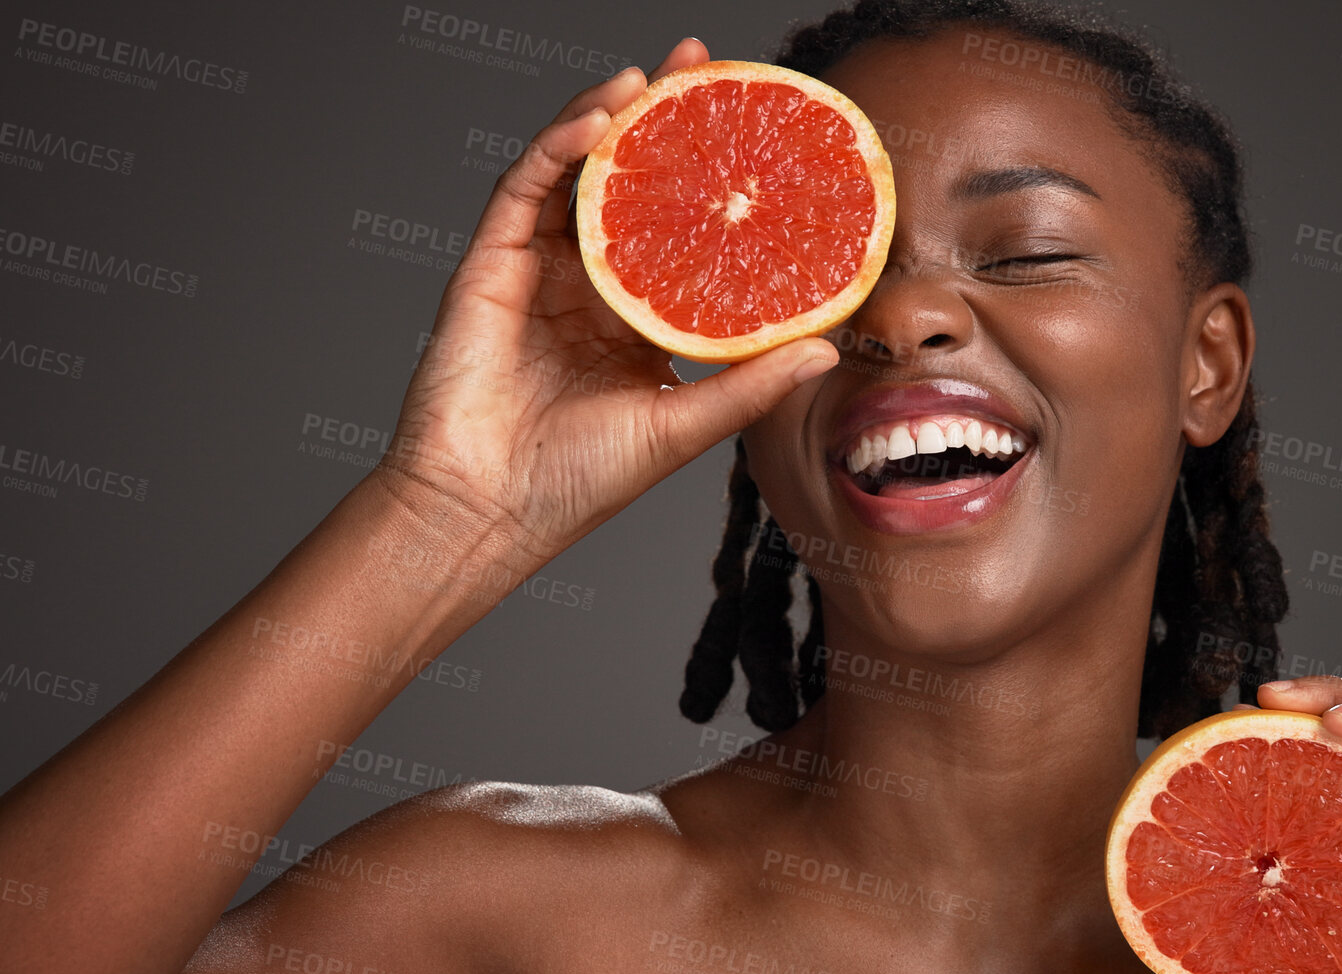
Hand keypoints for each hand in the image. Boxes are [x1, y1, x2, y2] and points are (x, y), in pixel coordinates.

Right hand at [378, 38, 837, 563]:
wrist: (488, 514)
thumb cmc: (574, 484)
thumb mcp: (683, 427)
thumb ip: (749, 383)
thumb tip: (829, 348)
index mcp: (631, 320)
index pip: (676, 229)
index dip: (706, 179)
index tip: (754, 134)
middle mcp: (585, 286)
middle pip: (625, 185)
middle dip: (659, 120)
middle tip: (701, 66)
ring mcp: (535, 272)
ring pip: (573, 174)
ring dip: (609, 118)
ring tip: (650, 75)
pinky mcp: (489, 268)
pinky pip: (523, 191)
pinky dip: (556, 149)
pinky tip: (598, 120)